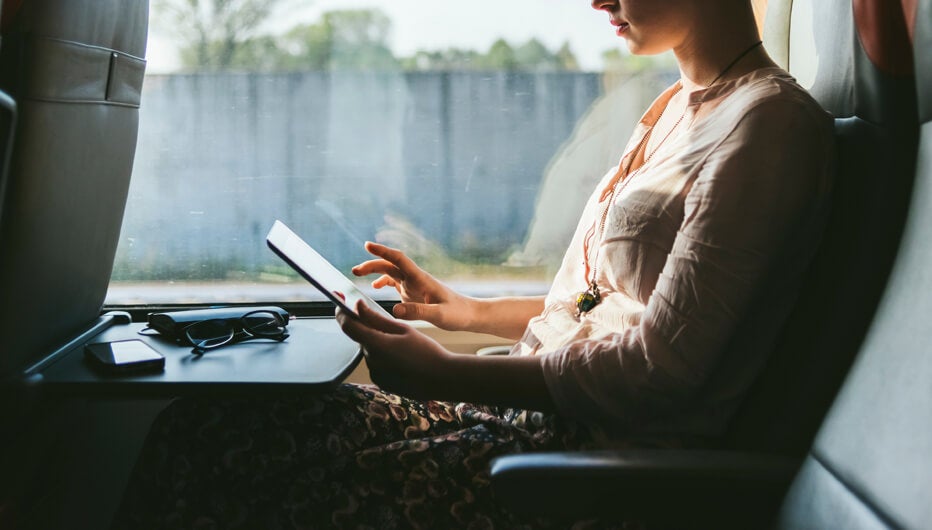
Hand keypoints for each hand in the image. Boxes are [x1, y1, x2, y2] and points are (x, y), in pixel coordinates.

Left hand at [336, 301, 452, 399]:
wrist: (442, 379)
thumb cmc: (426, 351)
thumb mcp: (403, 329)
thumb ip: (376, 318)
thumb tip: (358, 306)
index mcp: (377, 345)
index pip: (348, 327)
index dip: (342, 315)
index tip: (342, 306)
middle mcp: (372, 362)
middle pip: (362, 339)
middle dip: (369, 330)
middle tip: (388, 326)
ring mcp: (376, 374)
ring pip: (370, 352)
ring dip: (378, 344)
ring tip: (403, 346)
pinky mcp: (381, 382)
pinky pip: (377, 365)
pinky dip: (384, 358)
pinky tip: (403, 358)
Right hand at [352, 242, 475, 329]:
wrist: (470, 315)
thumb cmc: (458, 314)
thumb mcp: (439, 315)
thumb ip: (418, 312)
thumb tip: (395, 310)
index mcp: (421, 279)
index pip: (399, 259)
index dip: (383, 251)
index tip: (367, 245)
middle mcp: (415, 279)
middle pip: (390, 265)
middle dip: (372, 264)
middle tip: (354, 270)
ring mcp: (414, 285)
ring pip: (390, 272)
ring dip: (374, 271)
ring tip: (357, 274)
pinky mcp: (414, 293)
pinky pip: (394, 283)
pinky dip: (382, 282)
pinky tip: (375, 288)